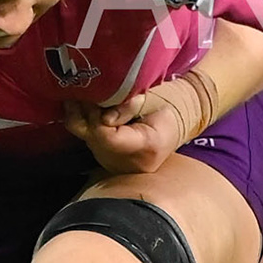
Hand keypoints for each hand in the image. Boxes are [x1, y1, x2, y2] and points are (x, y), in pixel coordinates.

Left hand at [62, 89, 191, 178]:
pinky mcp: (114, 165)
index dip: (96, 117)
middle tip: (88, 94)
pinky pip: (95, 146)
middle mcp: (134, 164)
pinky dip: (91, 129)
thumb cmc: (167, 103)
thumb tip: (102, 117)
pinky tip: (94, 114)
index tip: (95, 98)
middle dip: (88, 117)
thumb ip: (127, 107)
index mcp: (148, 146)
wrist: (176, 120)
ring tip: (91, 101)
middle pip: (97, 143)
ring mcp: (123, 168)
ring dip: (87, 122)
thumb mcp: (151, 98)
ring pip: (92, 144)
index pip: (108, 138)